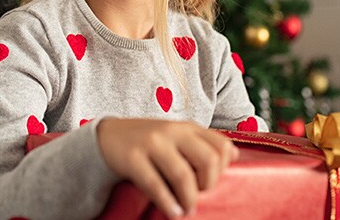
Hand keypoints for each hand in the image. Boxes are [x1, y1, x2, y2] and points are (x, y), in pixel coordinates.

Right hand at [96, 118, 238, 217]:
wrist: (106, 137)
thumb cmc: (147, 141)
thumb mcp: (175, 136)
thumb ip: (202, 143)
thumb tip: (233, 154)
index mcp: (186, 127)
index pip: (221, 146)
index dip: (223, 168)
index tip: (210, 180)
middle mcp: (172, 131)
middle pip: (208, 160)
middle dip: (208, 184)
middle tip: (198, 195)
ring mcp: (152, 143)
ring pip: (183, 175)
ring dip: (189, 199)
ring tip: (187, 210)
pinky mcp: (133, 158)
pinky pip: (155, 185)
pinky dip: (168, 203)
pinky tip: (172, 211)